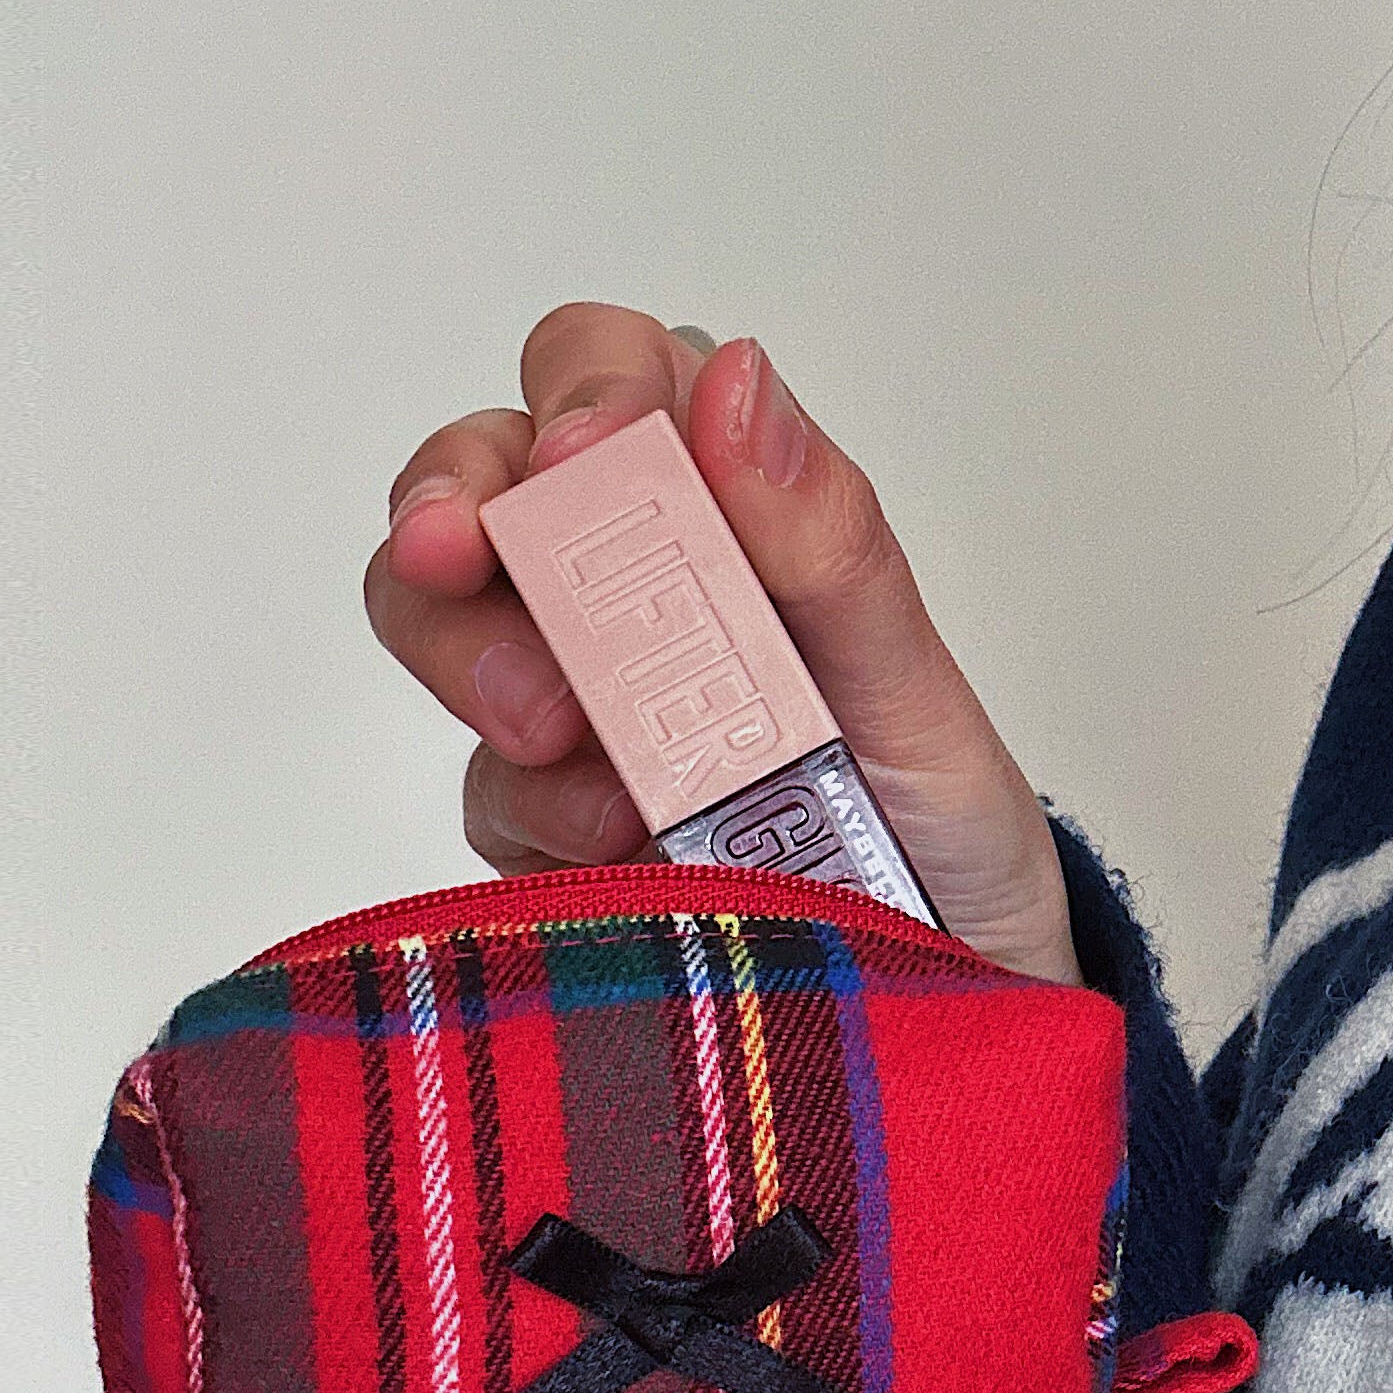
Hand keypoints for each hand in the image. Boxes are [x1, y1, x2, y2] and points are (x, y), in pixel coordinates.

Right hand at [365, 303, 1078, 983]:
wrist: (948, 1010)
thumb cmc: (947, 837)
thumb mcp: (921, 700)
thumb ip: (830, 546)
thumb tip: (737, 388)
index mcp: (733, 521)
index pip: (615, 382)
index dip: (580, 391)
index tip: (583, 456)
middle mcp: (634, 599)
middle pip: (484, 487)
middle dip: (455, 509)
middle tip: (461, 558)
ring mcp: (577, 717)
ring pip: (444, 626)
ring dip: (479, 659)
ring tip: (568, 741)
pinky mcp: (545, 836)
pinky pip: (484, 796)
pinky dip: (530, 807)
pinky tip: (615, 843)